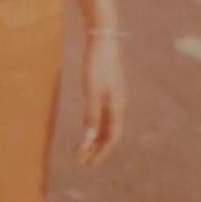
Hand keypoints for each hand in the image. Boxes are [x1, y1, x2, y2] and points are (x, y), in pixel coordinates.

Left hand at [76, 32, 125, 165]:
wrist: (104, 37)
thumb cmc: (97, 63)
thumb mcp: (92, 90)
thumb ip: (91, 114)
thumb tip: (89, 139)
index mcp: (116, 106)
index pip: (111, 138)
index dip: (100, 153)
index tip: (87, 164)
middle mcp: (117, 104)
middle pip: (110, 134)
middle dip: (97, 149)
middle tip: (82, 161)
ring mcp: (114, 96)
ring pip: (107, 124)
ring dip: (96, 138)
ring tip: (84, 148)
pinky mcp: (108, 88)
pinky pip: (104, 113)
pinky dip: (96, 124)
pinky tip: (89, 125)